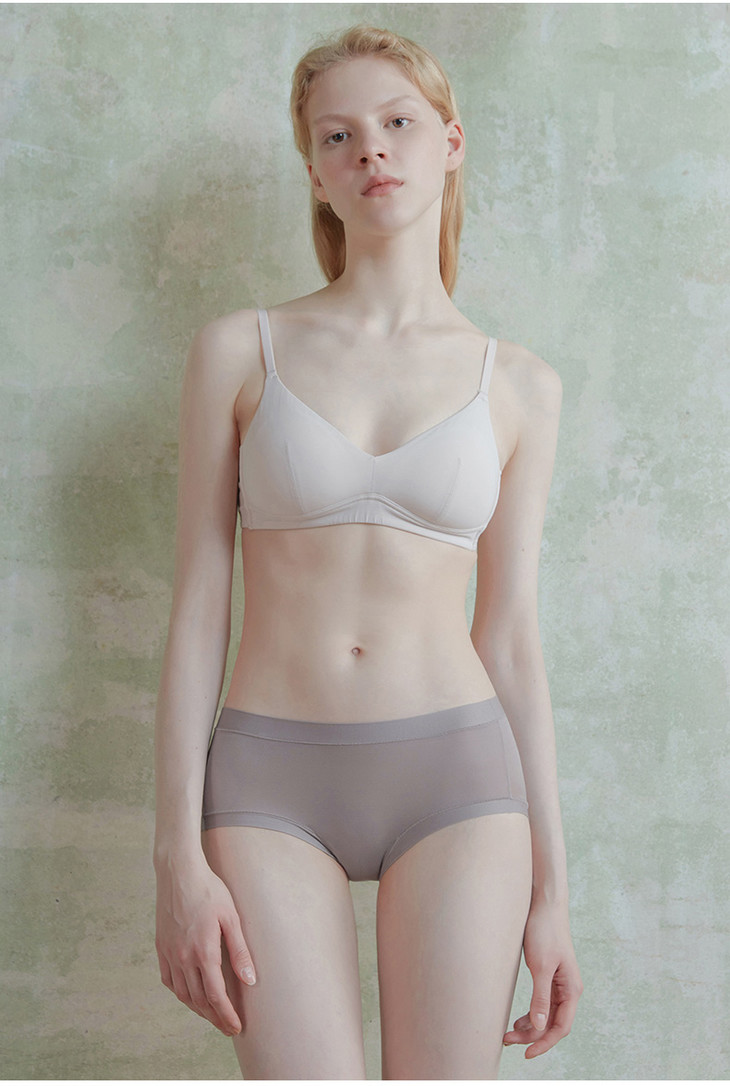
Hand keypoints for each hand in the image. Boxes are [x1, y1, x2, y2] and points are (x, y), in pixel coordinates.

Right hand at [155, 855, 256, 1035]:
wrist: (179, 873)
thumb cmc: (210, 891)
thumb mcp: (231, 917)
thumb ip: (240, 951)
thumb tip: (250, 980)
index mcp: (203, 952)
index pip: (216, 996)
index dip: (227, 1015)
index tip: (236, 1027)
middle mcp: (183, 958)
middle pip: (199, 1000)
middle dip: (215, 1017)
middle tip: (228, 1027)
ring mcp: (170, 953)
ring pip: (183, 994)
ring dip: (198, 1009)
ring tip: (212, 1015)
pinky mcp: (161, 947)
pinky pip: (169, 980)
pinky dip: (180, 993)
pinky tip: (189, 994)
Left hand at [503, 899, 582, 1058]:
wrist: (544, 906)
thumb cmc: (545, 932)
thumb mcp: (541, 966)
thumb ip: (540, 997)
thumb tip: (538, 1026)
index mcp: (571, 990)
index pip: (560, 1027)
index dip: (544, 1043)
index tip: (526, 1053)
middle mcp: (568, 990)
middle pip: (552, 1024)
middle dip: (531, 1036)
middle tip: (507, 1041)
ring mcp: (560, 984)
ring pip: (546, 1015)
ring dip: (530, 1027)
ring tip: (509, 1034)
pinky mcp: (550, 976)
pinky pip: (543, 1003)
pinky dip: (531, 1013)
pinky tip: (519, 1019)